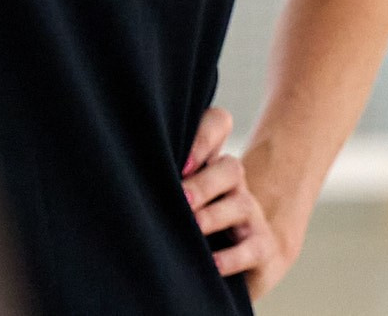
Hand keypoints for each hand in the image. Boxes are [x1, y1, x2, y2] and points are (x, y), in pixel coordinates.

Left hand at [181, 106, 297, 299]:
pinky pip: (252, 248)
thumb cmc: (198, 225)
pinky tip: (211, 264)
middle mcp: (233, 185)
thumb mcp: (181, 199)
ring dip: (213, 216)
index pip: (218, 124)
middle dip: (204, 183)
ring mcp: (251, 215)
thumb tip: (125, 184)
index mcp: (212, 165)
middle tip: (182, 198)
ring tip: (193, 227)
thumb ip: (163, 182)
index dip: (205, 134)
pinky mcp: (262, 248)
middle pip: (230, 167)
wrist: (249, 258)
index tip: (182, 163)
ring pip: (241, 204)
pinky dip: (232, 257)